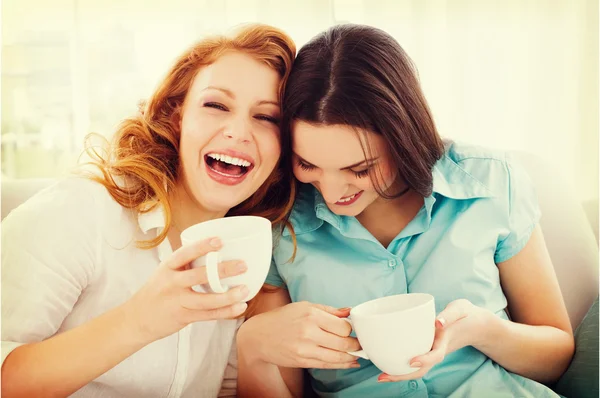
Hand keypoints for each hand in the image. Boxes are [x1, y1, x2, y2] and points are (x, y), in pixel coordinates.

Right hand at [123, 237, 249, 342]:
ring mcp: (177, 302)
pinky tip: (240, 307)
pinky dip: (226, 312)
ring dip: (228, 295)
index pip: (184, 253)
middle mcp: (171, 284)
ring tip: (246, 290)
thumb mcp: (165, 272)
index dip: (202, 246)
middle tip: (243, 265)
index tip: (219, 240)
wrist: (136, 319)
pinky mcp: (183, 317)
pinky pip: (208, 315)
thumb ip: (186, 264)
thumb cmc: (157, 291)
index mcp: (167, 268)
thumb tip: (215, 250)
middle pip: (199, 276)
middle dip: (222, 270)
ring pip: (206, 300)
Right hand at [238, 301, 361, 368]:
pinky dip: (342, 365)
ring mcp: (305, 349)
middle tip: (361, 344)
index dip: (351, 329)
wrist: (258, 336)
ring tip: (358, 354)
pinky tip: (350, 363)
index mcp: (311, 315)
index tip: (353, 330)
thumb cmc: (282, 318)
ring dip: (351, 357)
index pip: (343, 326)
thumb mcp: (304, 306)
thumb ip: (328, 310)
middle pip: (344, 343)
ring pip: (338, 356)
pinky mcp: (303, 361)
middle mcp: (309, 332)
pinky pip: (327, 365)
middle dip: (356, 345)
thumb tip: (349, 311)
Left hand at [378, 299, 488, 382]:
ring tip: (381, 375)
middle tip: (383, 377)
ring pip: (417, 368)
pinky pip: (415, 361)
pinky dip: (402, 365)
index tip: (411, 361)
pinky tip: (388, 362)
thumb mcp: (461, 309)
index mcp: (445, 341)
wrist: (475, 324)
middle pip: (421, 369)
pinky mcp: (427, 350)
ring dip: (400, 373)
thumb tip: (437, 323)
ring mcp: (432, 352)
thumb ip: (450, 314)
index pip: (435, 355)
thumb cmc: (465, 314)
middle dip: (402, 375)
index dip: (424, 360)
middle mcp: (437, 350)